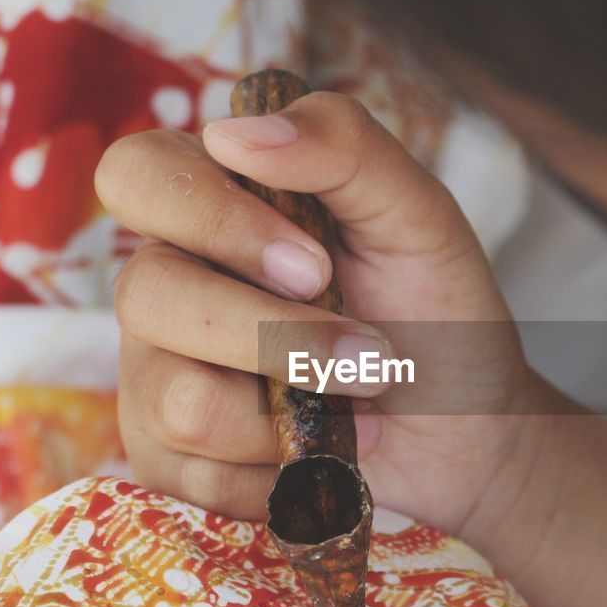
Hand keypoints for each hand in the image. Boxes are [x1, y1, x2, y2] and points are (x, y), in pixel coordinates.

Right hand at [95, 92, 543, 536]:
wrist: (468, 433)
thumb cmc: (438, 314)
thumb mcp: (419, 216)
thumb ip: (344, 146)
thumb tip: (232, 130)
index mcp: (215, 206)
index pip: (138, 175)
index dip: (209, 218)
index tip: (313, 266)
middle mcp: (170, 283)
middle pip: (147, 295)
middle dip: (279, 338)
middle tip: (371, 353)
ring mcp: (159, 373)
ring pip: (179, 400)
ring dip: (294, 414)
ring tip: (361, 410)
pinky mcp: (168, 458)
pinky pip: (195, 476)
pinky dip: (283, 474)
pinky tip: (321, 457)